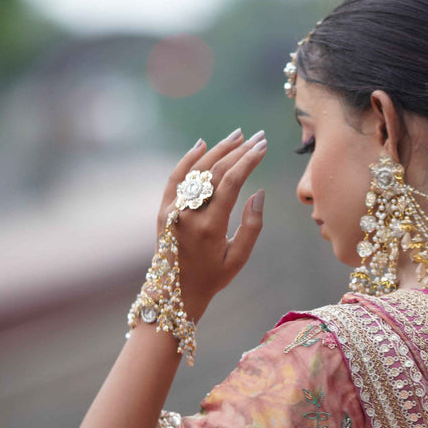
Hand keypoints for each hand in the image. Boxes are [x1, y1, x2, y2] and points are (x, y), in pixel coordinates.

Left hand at [157, 129, 266, 320]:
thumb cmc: (212, 278)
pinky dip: (188, 160)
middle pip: (216, 172)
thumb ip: (252, 227)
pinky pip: (175, 178)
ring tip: (237, 136)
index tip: (263, 148)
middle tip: (257, 137)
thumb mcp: (238, 259)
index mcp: (211, 227)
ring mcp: (174, 210)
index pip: (232, 182)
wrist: (173, 292)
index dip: (249, 161)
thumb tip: (259, 193)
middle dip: (239, 151)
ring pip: (197, 170)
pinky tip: (203, 144)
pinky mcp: (164, 209)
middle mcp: (189, 215)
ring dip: (218, 150)